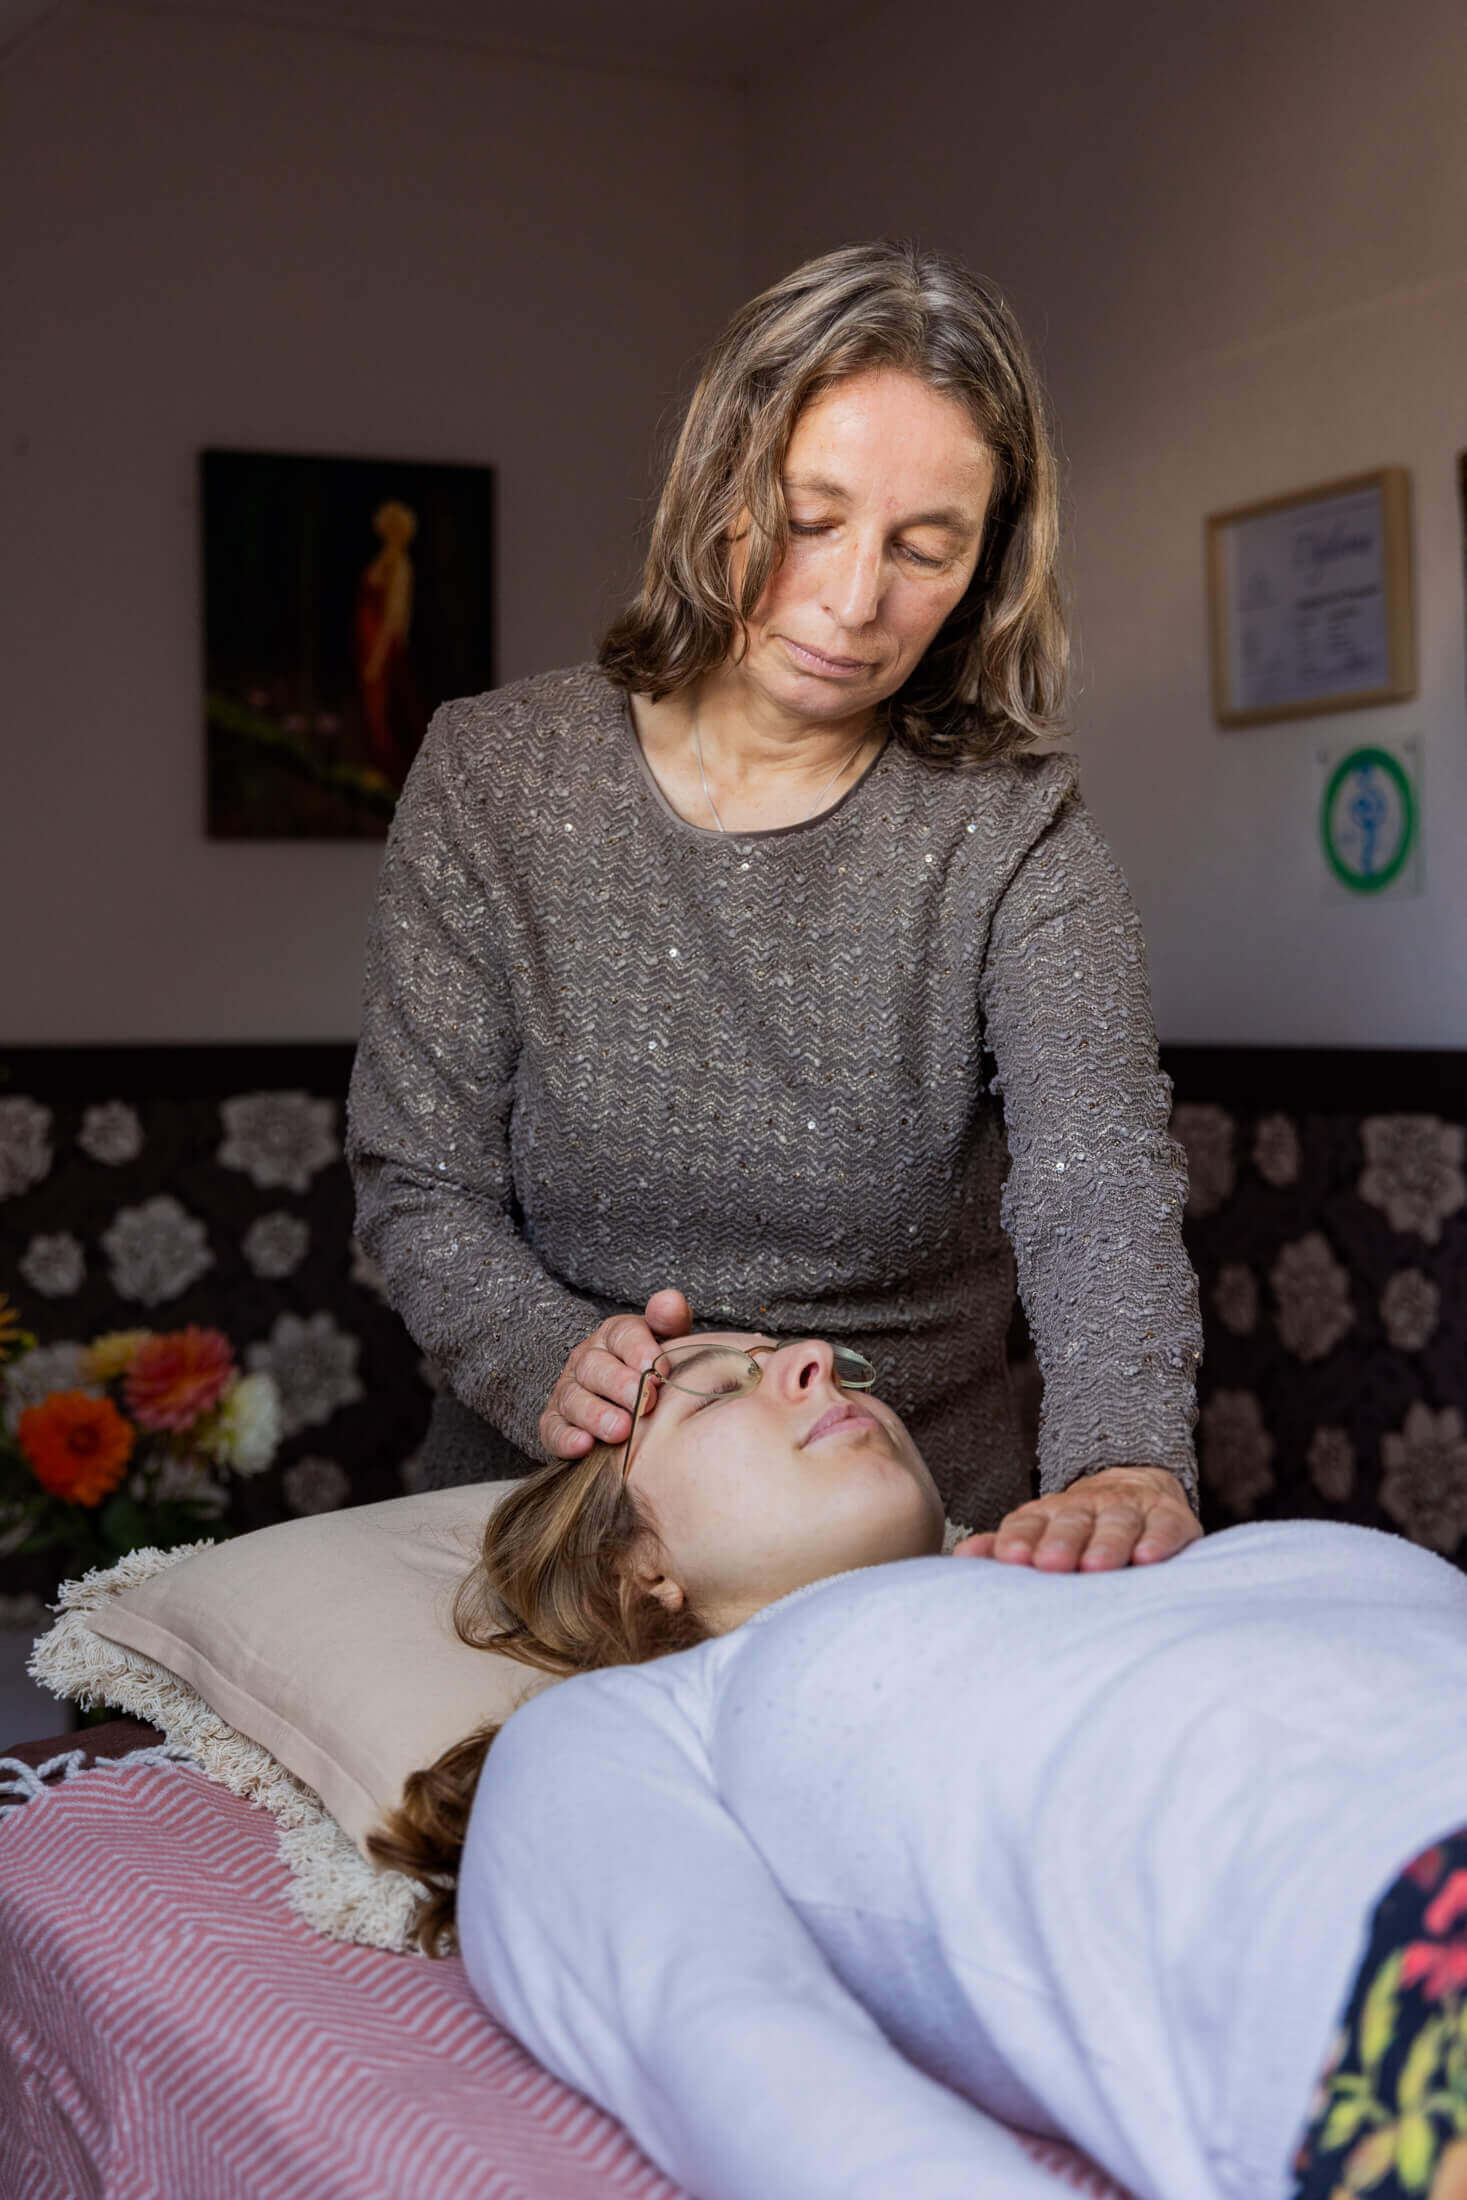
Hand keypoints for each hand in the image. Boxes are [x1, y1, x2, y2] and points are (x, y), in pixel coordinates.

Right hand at [540, 1290, 693, 1460]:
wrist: (627, 1405)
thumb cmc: (653, 1372)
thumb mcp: (667, 1342)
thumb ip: (670, 1320)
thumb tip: (670, 1303)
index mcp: (615, 1336)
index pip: (623, 1334)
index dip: (640, 1351)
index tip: (660, 1371)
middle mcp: (587, 1359)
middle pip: (595, 1366)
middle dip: (620, 1385)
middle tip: (645, 1402)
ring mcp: (568, 1390)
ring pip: (574, 1399)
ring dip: (597, 1416)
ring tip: (621, 1430)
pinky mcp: (555, 1422)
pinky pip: (553, 1429)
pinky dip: (566, 1439)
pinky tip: (584, 1447)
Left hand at [952, 1465, 1200, 1572]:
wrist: (1139, 1488)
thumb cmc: (1080, 1529)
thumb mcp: (1042, 1534)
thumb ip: (1006, 1547)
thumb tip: (960, 1562)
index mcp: (1051, 1513)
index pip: (1030, 1522)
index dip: (1020, 1537)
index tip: (1010, 1558)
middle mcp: (1089, 1506)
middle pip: (1072, 1521)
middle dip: (1061, 1542)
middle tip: (1050, 1564)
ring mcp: (1130, 1510)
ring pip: (1117, 1523)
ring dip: (1106, 1544)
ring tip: (1096, 1566)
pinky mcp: (1171, 1517)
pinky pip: (1166, 1527)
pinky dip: (1159, 1540)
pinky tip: (1149, 1557)